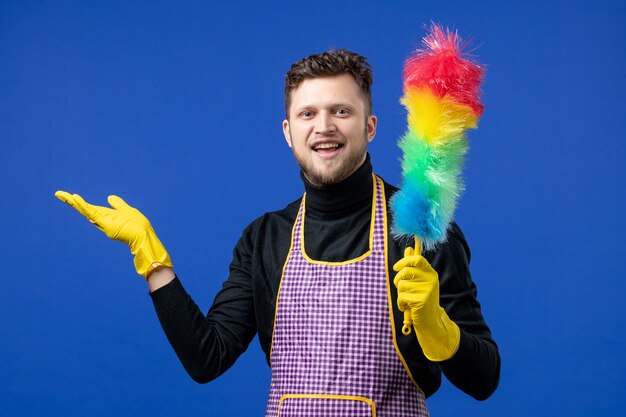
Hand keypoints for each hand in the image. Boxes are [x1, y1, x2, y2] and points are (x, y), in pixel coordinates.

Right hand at [55, 191, 171, 277]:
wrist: (144, 235)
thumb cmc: (137, 225)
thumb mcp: (126, 210)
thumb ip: (117, 204)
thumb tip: (109, 197)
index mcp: (105, 215)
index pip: (89, 207)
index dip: (79, 201)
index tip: (69, 195)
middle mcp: (101, 220)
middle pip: (83, 209)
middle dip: (70, 201)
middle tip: (57, 193)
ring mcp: (102, 223)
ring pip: (85, 210)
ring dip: (73, 202)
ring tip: (61, 195)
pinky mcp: (105, 224)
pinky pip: (92, 213)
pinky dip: (83, 206)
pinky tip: (75, 198)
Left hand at [393, 244, 459, 360]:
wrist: (431, 320)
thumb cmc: (421, 299)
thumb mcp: (420, 281)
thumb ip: (413, 266)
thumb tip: (408, 248)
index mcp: (430, 272)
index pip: (417, 259)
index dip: (404, 261)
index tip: (396, 267)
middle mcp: (430, 279)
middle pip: (405, 272)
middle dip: (398, 281)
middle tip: (402, 289)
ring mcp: (427, 290)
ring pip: (401, 285)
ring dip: (400, 294)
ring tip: (408, 300)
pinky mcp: (421, 300)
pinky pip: (401, 296)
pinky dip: (401, 303)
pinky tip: (408, 307)